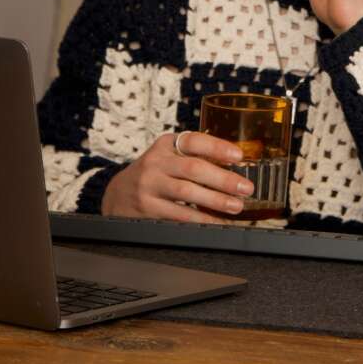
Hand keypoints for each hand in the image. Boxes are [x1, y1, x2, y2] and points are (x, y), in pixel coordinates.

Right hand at [99, 131, 254, 221]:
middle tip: (245, 188)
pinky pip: (178, 215)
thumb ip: (194, 157)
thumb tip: (235, 168)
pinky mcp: (147, 208)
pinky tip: (216, 222)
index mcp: (166, 145)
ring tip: (235, 206)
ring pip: (186, 193)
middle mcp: (156, 163)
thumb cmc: (154, 173)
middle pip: (193, 169)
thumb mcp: (168, 157)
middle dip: (223, 180)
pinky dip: (200, 220)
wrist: (116, 194)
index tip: (238, 156)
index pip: (193, 141)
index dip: (217, 147)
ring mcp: (150, 186)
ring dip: (215, 201)